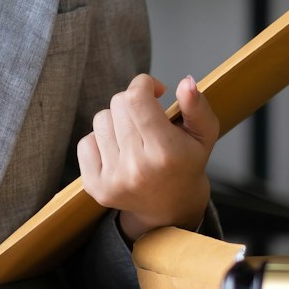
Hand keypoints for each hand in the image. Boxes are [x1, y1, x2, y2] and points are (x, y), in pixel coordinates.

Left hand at [76, 73, 219, 242]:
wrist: (171, 206)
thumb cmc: (186, 162)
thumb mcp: (203, 135)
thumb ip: (197, 107)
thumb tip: (186, 82)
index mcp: (165, 152)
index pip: (136, 99)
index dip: (143, 84)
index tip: (153, 90)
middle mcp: (137, 168)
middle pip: (118, 104)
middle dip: (133, 103)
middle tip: (147, 119)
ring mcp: (113, 179)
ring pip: (101, 120)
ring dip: (116, 121)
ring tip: (134, 137)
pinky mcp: (95, 187)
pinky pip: (85, 142)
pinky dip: (100, 140)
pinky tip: (118, 151)